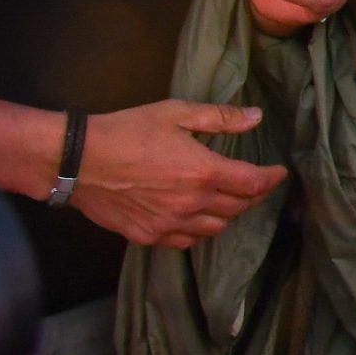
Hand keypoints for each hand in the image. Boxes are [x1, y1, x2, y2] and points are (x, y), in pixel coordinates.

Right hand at [75, 101, 287, 248]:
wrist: (76, 161)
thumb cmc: (126, 131)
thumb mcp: (175, 114)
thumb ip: (219, 118)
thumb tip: (256, 118)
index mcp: (204, 172)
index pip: (254, 184)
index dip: (271, 179)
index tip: (278, 172)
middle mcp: (192, 204)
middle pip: (238, 207)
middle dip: (252, 195)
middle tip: (255, 184)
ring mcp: (170, 224)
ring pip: (216, 228)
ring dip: (227, 214)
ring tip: (227, 200)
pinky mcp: (148, 236)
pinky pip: (186, 241)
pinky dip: (199, 230)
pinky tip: (197, 218)